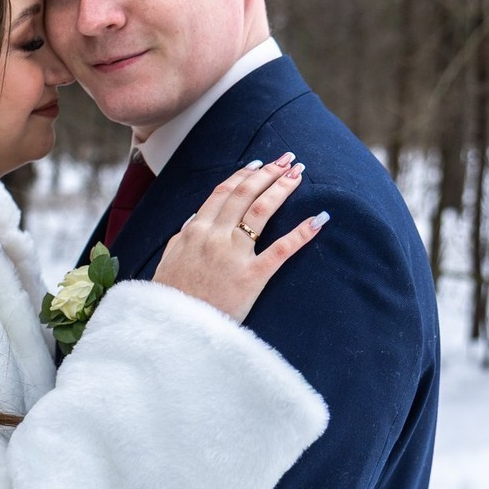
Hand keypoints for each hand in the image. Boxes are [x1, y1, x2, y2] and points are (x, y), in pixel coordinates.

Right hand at [153, 154, 326, 322]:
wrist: (174, 327)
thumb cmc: (172, 296)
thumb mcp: (169, 260)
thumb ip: (183, 237)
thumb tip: (194, 218)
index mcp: (195, 230)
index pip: (223, 192)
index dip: (244, 174)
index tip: (261, 164)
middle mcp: (214, 236)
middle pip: (245, 194)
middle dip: (269, 173)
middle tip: (288, 161)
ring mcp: (234, 255)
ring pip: (262, 210)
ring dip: (282, 188)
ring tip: (299, 175)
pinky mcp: (251, 277)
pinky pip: (281, 250)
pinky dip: (302, 232)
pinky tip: (319, 219)